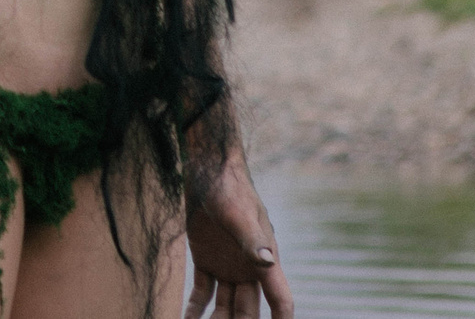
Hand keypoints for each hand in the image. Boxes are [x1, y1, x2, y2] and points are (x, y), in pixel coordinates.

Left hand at [184, 151, 291, 318]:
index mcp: (264, 261)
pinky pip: (202, 293)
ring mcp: (227, 267)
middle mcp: (248, 269)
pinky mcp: (206, 260)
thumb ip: (251, 239)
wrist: (206, 170)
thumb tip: (268, 262)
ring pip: (225, 307)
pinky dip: (195, 310)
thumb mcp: (238, 214)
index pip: (280, 300)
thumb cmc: (228, 187)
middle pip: (248, 311)